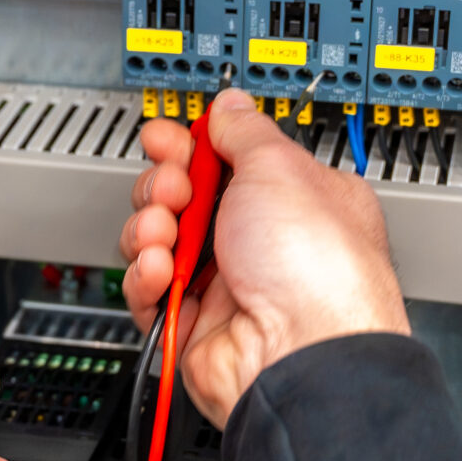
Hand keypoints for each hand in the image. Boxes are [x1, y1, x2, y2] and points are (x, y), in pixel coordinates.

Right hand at [118, 88, 408, 429]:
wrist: (302, 353)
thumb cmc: (316, 269)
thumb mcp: (278, 167)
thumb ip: (244, 132)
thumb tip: (229, 106)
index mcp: (293, 199)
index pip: (228, 160)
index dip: (192, 145)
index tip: (170, 137)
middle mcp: (261, 243)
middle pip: (185, 197)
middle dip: (165, 185)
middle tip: (175, 189)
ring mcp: (226, 285)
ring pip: (159, 242)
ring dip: (151, 228)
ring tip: (165, 233)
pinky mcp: (192, 324)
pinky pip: (148, 292)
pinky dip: (145, 276)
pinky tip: (159, 268)